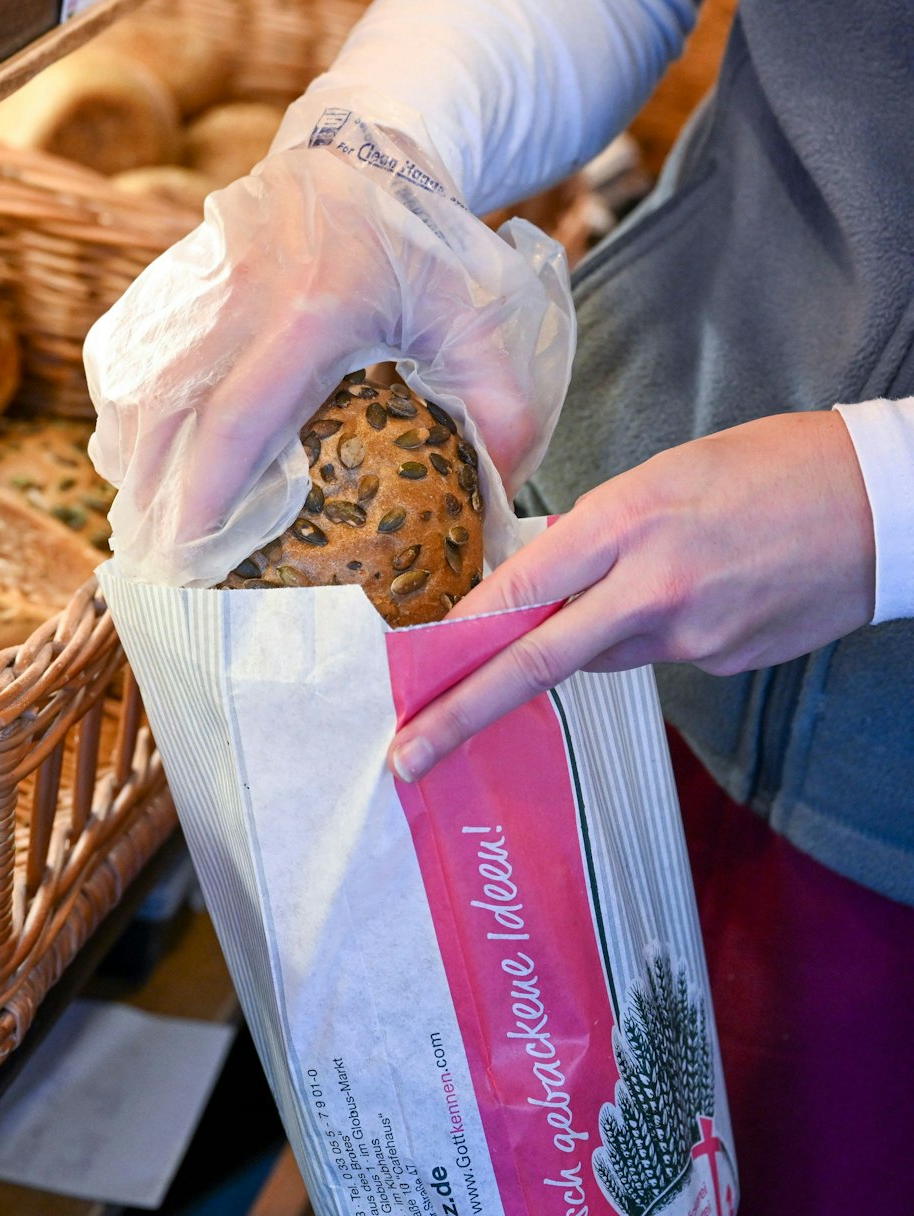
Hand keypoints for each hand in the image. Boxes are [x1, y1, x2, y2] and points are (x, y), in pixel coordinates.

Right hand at [84, 122, 573, 587]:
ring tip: (144, 521)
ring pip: (132, 393)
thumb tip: (500, 500)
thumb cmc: (424, 245)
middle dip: (152, 499)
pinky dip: (123, 417)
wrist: (360, 153)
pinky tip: (139, 458)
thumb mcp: (483, 315)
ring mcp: (190, 286)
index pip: (236, 421)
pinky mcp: (165, 280)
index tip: (188, 557)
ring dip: (132, 463)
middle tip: (158, 564)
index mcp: (312, 312)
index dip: (204, 496)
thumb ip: (504, 407)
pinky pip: (121, 363)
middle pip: (164, 419)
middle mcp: (236, 298)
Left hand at [390, 411, 876, 780]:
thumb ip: (593, 532)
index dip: (455, 640)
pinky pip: (657, 656)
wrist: (885, 504)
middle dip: (460, 715)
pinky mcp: (723, 664)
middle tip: (406, 756)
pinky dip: (653, 631)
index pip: (516, 594)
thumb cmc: (770, 468)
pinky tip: (706, 591)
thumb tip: (540, 583)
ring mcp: (692, 637)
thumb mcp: (662, 474)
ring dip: (586, 636)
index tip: (409, 674)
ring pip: (598, 656)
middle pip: (534, 663)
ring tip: (657, 576)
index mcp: (626, 524)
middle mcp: (651, 589)